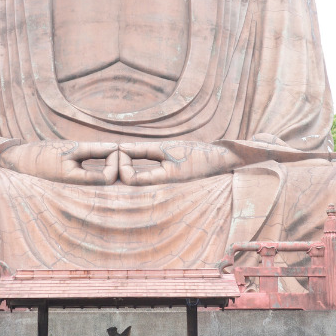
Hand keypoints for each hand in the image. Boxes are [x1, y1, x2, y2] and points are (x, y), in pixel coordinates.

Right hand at [0, 140, 117, 184]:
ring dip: (109, 167)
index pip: (109, 177)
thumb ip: (94, 149)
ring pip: (103, 182)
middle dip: (115, 165)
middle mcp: (80, 192)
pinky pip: (95, 181)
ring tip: (108, 152)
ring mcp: (78, 192)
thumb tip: (115, 147)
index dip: (115, 160)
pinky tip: (101, 158)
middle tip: (115, 148)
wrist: (21, 163)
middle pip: (109, 183)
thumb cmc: (44, 154)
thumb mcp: (70, 148)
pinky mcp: (77, 188)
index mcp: (78, 183)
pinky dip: (102, 170)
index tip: (112, 146)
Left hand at [118, 141, 239, 185]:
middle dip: (118, 166)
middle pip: (127, 182)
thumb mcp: (168, 148)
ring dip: (125, 166)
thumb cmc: (196, 155)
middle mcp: (158, 188)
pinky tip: (134, 154)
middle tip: (116, 149)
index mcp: (161, 181)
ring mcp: (160, 186)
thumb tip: (120, 148)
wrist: (219, 161)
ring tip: (124, 150)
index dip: (120, 164)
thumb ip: (143, 150)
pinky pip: (142, 177)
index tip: (120, 147)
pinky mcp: (162, 182)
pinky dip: (134, 166)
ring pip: (133, 180)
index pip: (129, 179)